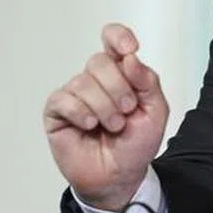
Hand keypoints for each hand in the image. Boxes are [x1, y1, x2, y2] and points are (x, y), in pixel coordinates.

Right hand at [43, 23, 168, 211]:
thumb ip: (147, 82)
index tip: (129, 49)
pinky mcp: (57, 111)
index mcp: (122, 72)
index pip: (113, 39)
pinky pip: (64, 100)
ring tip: (113, 126)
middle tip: (127, 111)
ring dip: (104, 107)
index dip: (118, 37)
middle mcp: (96, 79)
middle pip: (100, 62)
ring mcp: (75, 94)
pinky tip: (90, 126)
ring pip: (83, 82)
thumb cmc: (137, 143)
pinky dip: (81, 113)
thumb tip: (130, 58)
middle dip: (119, 88)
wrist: (120, 175)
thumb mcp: (155, 111)